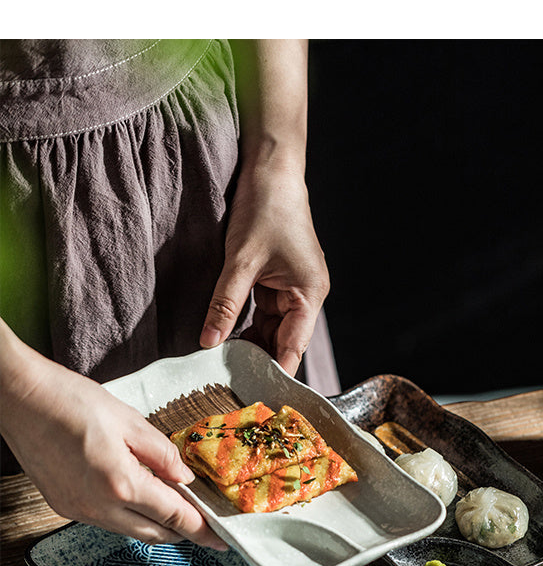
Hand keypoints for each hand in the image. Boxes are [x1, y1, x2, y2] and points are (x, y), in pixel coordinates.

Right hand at [1, 324, 226, 549]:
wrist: (18, 398)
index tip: (221, 540)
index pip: (174, 518)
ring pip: (130, 531)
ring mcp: (78, 511)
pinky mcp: (64, 507)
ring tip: (170, 503)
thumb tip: (184, 478)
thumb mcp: (129, 421)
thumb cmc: (69, 401)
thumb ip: (163, 455)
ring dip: (154, 523)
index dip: (202, 531)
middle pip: (155, 534)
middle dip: (181, 531)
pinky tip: (135, 495)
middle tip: (201, 521)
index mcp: (121, 484)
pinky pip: (107, 521)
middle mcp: (99, 507)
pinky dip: (128, 515)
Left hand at [200, 163, 329, 376]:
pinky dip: (246, 326)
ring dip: (249, 344)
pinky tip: (226, 338)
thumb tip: (208, 342)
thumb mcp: (240, 261)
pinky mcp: (278, 282)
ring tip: (222, 365)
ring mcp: (293, 290)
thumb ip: (225, 304)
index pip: (293, 347)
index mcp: (310, 294)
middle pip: (283, 342)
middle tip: (227, 383)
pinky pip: (263, 314)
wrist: (271, 168)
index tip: (253, 396)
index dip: (274, 373)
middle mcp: (307, 296)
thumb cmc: (266, 207)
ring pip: (271, 331)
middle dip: (258, 361)